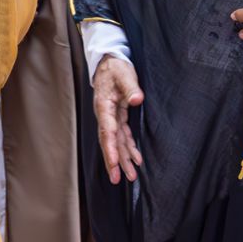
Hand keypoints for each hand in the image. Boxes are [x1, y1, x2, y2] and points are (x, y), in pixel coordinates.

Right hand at [92, 55, 143, 183]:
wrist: (109, 62)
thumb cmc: (116, 67)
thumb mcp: (124, 73)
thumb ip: (130, 86)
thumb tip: (137, 99)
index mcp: (104, 105)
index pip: (107, 131)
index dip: (111, 148)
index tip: (114, 162)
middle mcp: (105, 114)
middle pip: (109, 141)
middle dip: (113, 160)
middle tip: (117, 179)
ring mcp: (111, 117)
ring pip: (116, 142)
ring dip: (123, 159)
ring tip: (130, 176)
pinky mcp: (117, 117)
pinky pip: (122, 136)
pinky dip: (128, 148)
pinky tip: (136, 159)